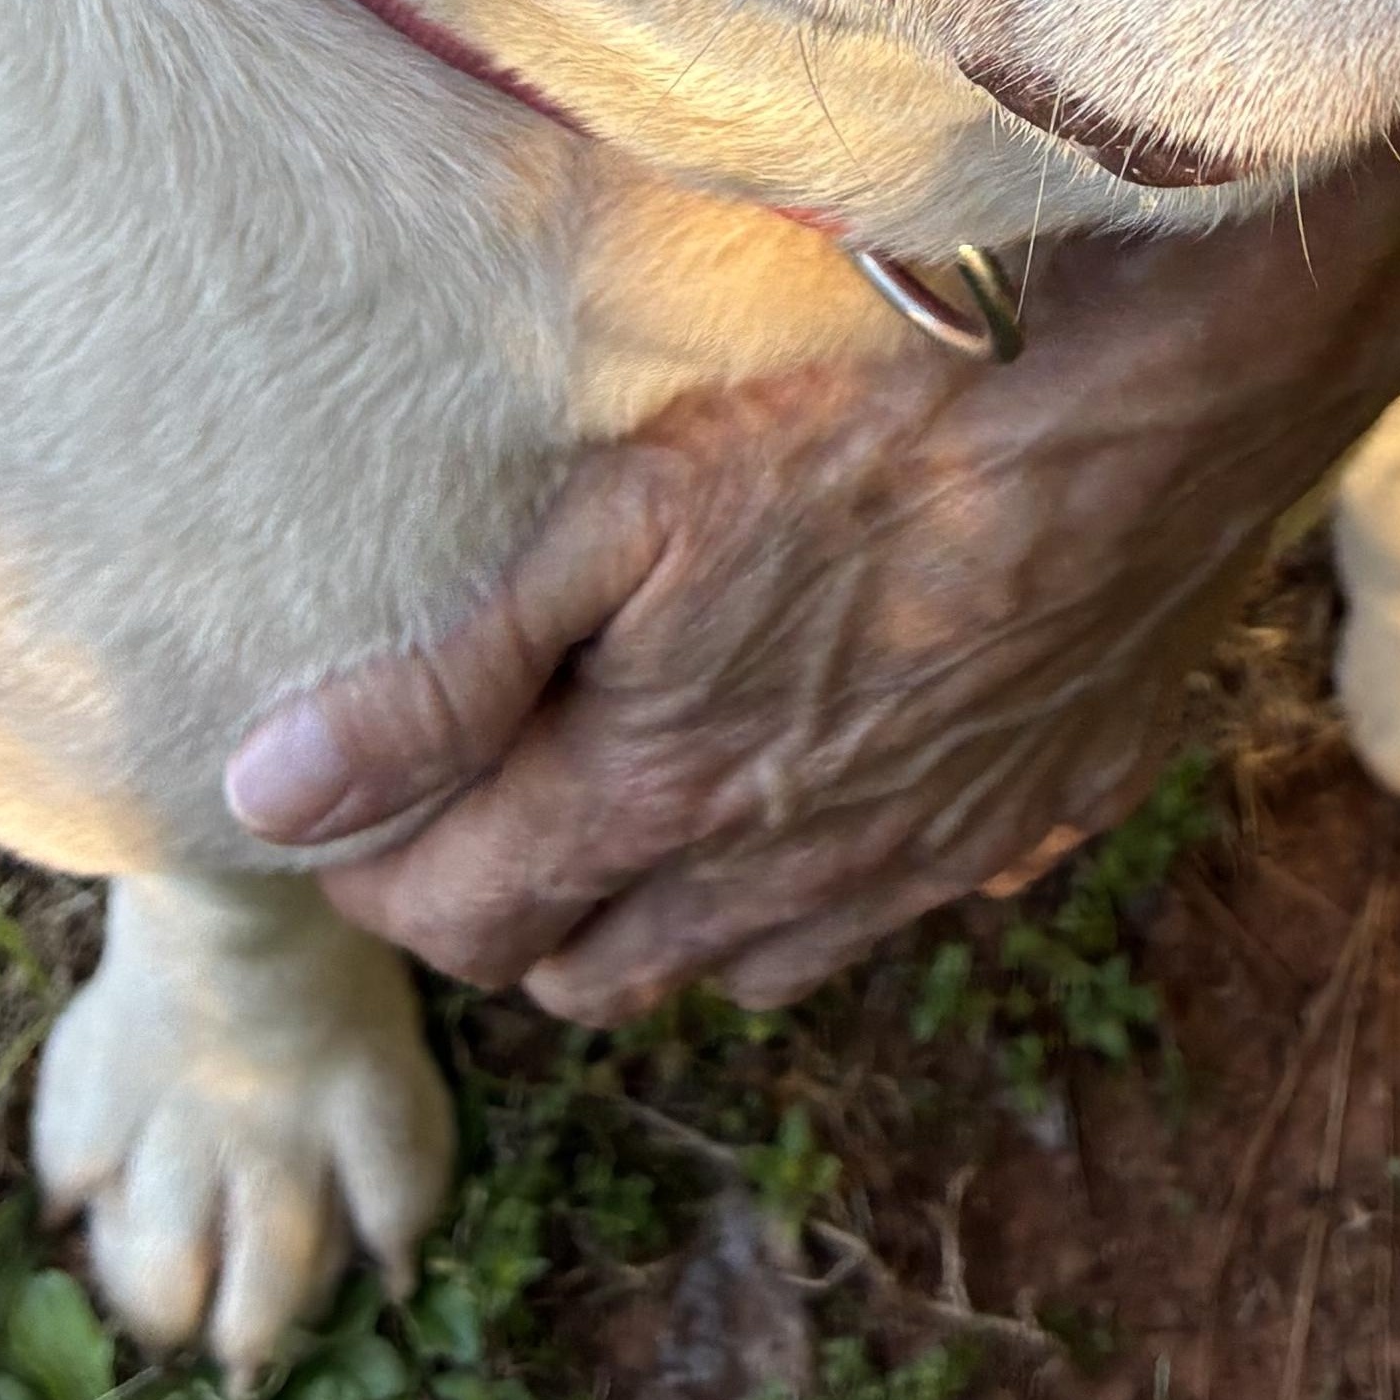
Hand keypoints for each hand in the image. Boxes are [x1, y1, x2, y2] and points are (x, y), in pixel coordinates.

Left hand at [223, 0, 1399, 1015]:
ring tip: (622, 816)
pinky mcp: (1022, 816)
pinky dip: (811, 889)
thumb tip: (263, 792)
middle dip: (505, 911)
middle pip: (588, 966)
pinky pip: (880, 910)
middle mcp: (776, 871)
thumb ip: (444, 671)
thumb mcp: (625, 518)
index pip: (462, 909)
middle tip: (472, 808)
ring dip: (653, 919)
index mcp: (659, 797)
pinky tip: (818, 796)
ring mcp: (909, 860)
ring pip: (731, 964)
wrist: (1136, 433)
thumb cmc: (872, 437)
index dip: (378, 868)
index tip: (341, 806)